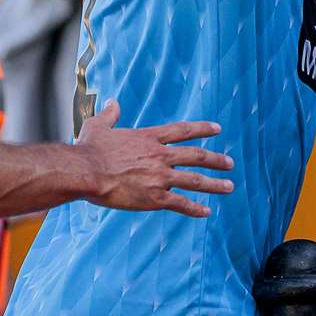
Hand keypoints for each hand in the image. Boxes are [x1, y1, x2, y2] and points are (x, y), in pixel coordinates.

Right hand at [76, 101, 234, 217]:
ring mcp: (160, 177)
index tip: (217, 129)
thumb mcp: (98, 125)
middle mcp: (160, 155)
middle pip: (196, 156)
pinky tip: (207, 212)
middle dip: (216, 159)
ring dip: (215, 184)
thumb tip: (113, 103)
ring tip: (229, 187)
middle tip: (230, 163)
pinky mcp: (155, 198)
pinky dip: (195, 209)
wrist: (85, 172)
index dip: (202, 129)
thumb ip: (110, 114)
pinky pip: (181, 204)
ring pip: (195, 180)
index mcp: (149, 137)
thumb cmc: (89, 149)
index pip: (182, 131)